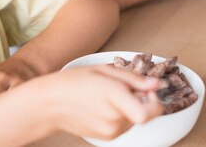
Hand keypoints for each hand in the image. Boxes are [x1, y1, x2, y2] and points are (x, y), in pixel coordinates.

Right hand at [38, 65, 162, 139]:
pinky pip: (125, 125)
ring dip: (130, 108)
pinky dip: (121, 115)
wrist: (50, 104)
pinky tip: (103, 106)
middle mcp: (114, 118)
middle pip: (145, 114)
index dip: (154, 100)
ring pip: (135, 119)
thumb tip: (156, 84)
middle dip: (141, 100)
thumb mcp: (102, 69)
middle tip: (123, 88)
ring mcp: (111, 131)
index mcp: (114, 96)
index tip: (147, 90)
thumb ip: (133, 78)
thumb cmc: (73, 81)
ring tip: (107, 96)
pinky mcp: (107, 137)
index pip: (149, 112)